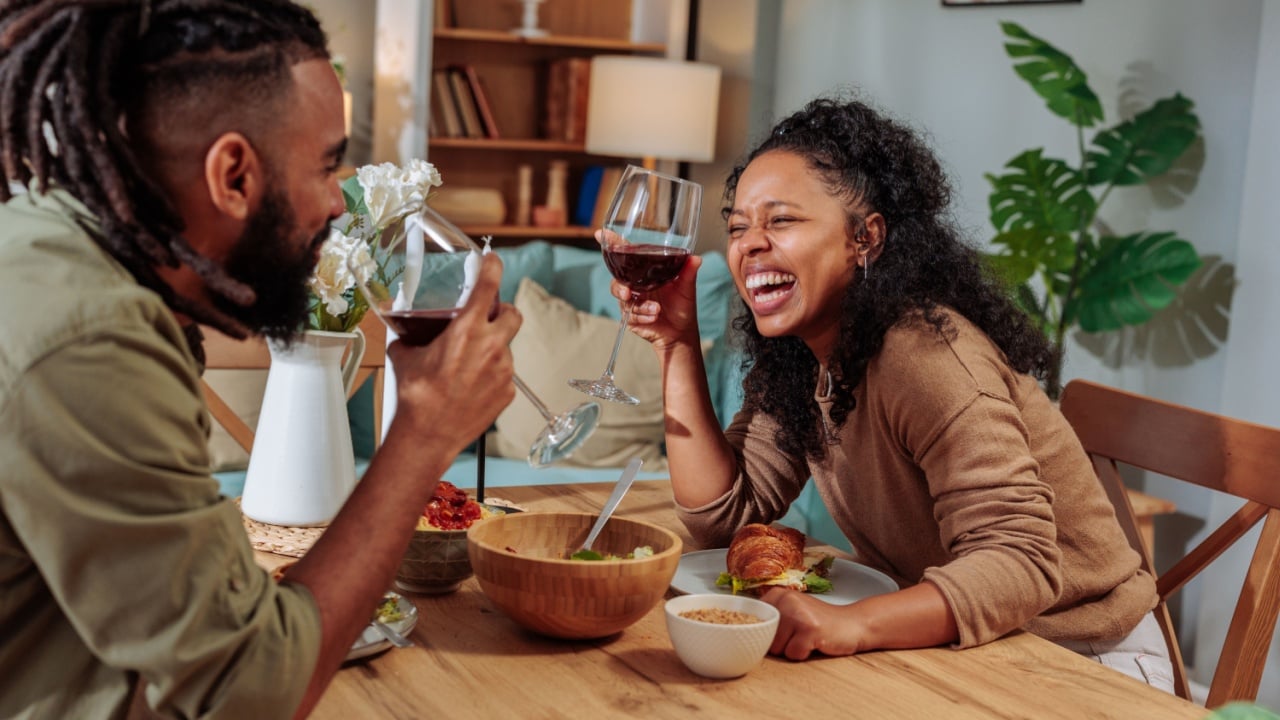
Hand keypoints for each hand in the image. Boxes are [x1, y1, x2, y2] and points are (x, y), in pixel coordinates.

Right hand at [386, 253, 519, 453]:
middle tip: (490, 316)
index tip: (493, 260)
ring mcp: (504, 370)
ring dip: (493, 348)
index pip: (489, 285)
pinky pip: (504, 374)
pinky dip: (492, 374)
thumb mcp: (405, 356)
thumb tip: (405, 329)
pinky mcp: (508, 392)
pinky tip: (472, 385)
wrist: (428, 435)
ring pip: (507, 347)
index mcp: (467, 330)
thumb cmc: (416, 396)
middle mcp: (491, 346)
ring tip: (469, 364)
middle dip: (504, 311)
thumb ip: (410, 336)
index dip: (493, 266)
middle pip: (513, 314)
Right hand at [601, 229, 701, 350]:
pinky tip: (654, 316)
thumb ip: (688, 271)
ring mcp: (631, 300)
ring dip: (639, 305)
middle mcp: (635, 284)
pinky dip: (643, 316)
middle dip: (619, 286)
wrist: (681, 332)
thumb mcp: (687, 287)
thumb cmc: (683, 306)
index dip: (613, 243)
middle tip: (628, 292)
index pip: (627, 254)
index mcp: (645, 271)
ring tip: (656, 309)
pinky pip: (629, 314)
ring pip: (622, 298)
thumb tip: (695, 258)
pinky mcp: (630, 317)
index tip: (601, 234)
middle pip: (617, 278)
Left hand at [760, 586, 867, 659]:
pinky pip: (793, 654)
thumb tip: (743, 636)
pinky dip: (803, 654)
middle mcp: (786, 600)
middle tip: (798, 635)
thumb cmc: (818, 622)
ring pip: (777, 648)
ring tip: (805, 638)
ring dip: (791, 649)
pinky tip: (814, 643)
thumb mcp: (791, 612)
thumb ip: (770, 619)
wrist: (852, 624)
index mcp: (777, 595)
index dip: (764, 634)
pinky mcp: (810, 629)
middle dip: (780, 644)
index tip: (781, 632)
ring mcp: (798, 614)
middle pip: (765, 638)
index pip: (753, 623)